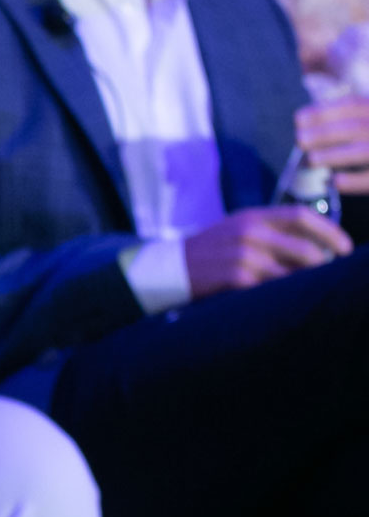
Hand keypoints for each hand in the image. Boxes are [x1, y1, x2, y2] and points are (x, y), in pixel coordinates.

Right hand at [184, 206, 351, 298]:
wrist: (170, 268)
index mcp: (252, 216)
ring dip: (305, 285)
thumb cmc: (211, 251)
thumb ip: (271, 232)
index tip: (346, 248)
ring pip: (294, 273)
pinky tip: (282, 301)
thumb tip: (315, 247)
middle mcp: (249, 232)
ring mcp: (242, 255)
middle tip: (330, 278)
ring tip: (307, 292)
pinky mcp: (236, 278)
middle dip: (324, 267)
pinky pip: (273, 290)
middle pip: (306, 249)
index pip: (301, 215)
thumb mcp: (237, 230)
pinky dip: (284, 297)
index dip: (330, 231)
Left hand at [298, 97, 368, 193]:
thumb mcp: (365, 121)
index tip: (299, 119)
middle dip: (324, 133)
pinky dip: (353, 181)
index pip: (353, 105)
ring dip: (335, 155)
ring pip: (365, 151)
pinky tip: (334, 181)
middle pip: (357, 127)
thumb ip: (347, 119)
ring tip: (312, 160)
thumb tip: (306, 125)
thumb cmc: (368, 139)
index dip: (324, 111)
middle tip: (301, 141)